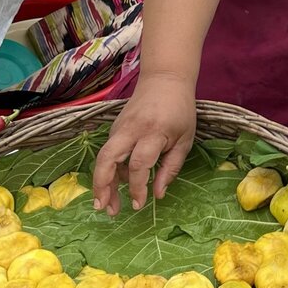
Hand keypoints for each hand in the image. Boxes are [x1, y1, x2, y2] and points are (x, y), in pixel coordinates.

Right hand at [91, 75, 199, 214]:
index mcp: (154, 131)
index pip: (139, 163)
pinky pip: (109, 152)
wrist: (164, 79)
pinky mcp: (115, 128)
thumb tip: (158, 194)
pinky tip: (119, 184)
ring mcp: (119, 127)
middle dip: (102, 185)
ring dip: (102, 182)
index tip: (138, 205)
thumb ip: (171, 168)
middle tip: (105, 209)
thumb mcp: (185, 139)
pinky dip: (110, 170)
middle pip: (108, 158)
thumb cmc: (180, 110)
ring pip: (103, 156)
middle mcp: (131, 129)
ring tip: (107, 205)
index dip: (136, 187)